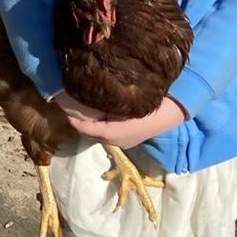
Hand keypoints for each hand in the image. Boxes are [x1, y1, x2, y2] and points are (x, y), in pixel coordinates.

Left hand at [64, 96, 185, 149]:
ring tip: (78, 103)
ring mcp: (121, 141)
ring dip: (87, 120)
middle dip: (78, 118)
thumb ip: (105, 104)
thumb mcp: (126, 103)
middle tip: (68, 101)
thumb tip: (85, 95)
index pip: (85, 127)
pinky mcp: (125, 137)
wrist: (173, 111)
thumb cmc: (150, 105)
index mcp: (113, 134)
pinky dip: (96, 122)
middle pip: (88, 131)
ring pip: (96, 132)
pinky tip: (94, 108)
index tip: (62, 102)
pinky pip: (104, 130)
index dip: (73, 116)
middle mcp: (115, 141)